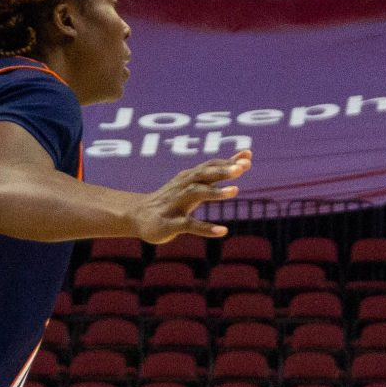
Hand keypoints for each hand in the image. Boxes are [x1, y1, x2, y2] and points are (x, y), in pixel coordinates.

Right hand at [131, 150, 250, 242]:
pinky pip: (190, 225)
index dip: (228, 160)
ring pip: (196, 193)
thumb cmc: (172, 199)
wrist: (137, 216)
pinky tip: (223, 231)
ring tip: (235, 190)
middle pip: (203, 174)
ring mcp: (176, 204)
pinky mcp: (170, 224)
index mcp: (189, 178)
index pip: (210, 165)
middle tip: (242, 167)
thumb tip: (244, 159)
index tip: (248, 155)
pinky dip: (206, 228)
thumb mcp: (193, 184)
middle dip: (222, 170)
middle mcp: (183, 187)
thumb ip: (218, 174)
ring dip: (215, 191)